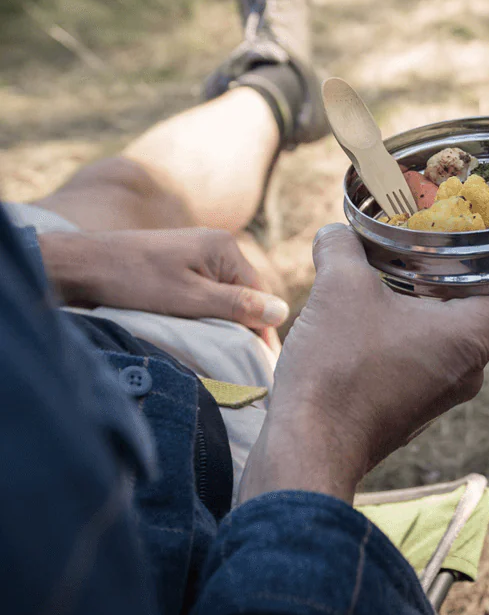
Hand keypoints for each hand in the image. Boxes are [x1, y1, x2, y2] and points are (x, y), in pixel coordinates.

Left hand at [38, 229, 288, 340]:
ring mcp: (197, 253)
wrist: (82, 265)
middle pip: (244, 295)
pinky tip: (206, 334)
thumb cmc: (134, 280)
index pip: (259, 295)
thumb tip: (282, 312)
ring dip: (227, 323)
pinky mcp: (179, 264)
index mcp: (225, 248)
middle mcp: (217, 246)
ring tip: (230, 357)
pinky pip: (206, 292)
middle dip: (247, 328)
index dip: (263, 331)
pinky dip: (208, 314)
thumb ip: (236, 305)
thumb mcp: (189, 298)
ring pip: (224, 296)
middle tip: (250, 368)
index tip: (267, 365)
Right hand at [239, 224, 488, 503]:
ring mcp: (445, 390)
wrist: (308, 451)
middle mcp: (471, 367)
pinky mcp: (417, 404)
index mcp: (472, 336)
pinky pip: (432, 354)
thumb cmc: (338, 370)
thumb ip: (342, 248)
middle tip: (450, 236)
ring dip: (439, 300)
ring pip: (459, 332)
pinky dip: (416, 328)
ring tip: (406, 268)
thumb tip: (336, 230)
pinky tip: (380, 310)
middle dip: (475, 271)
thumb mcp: (339, 289)